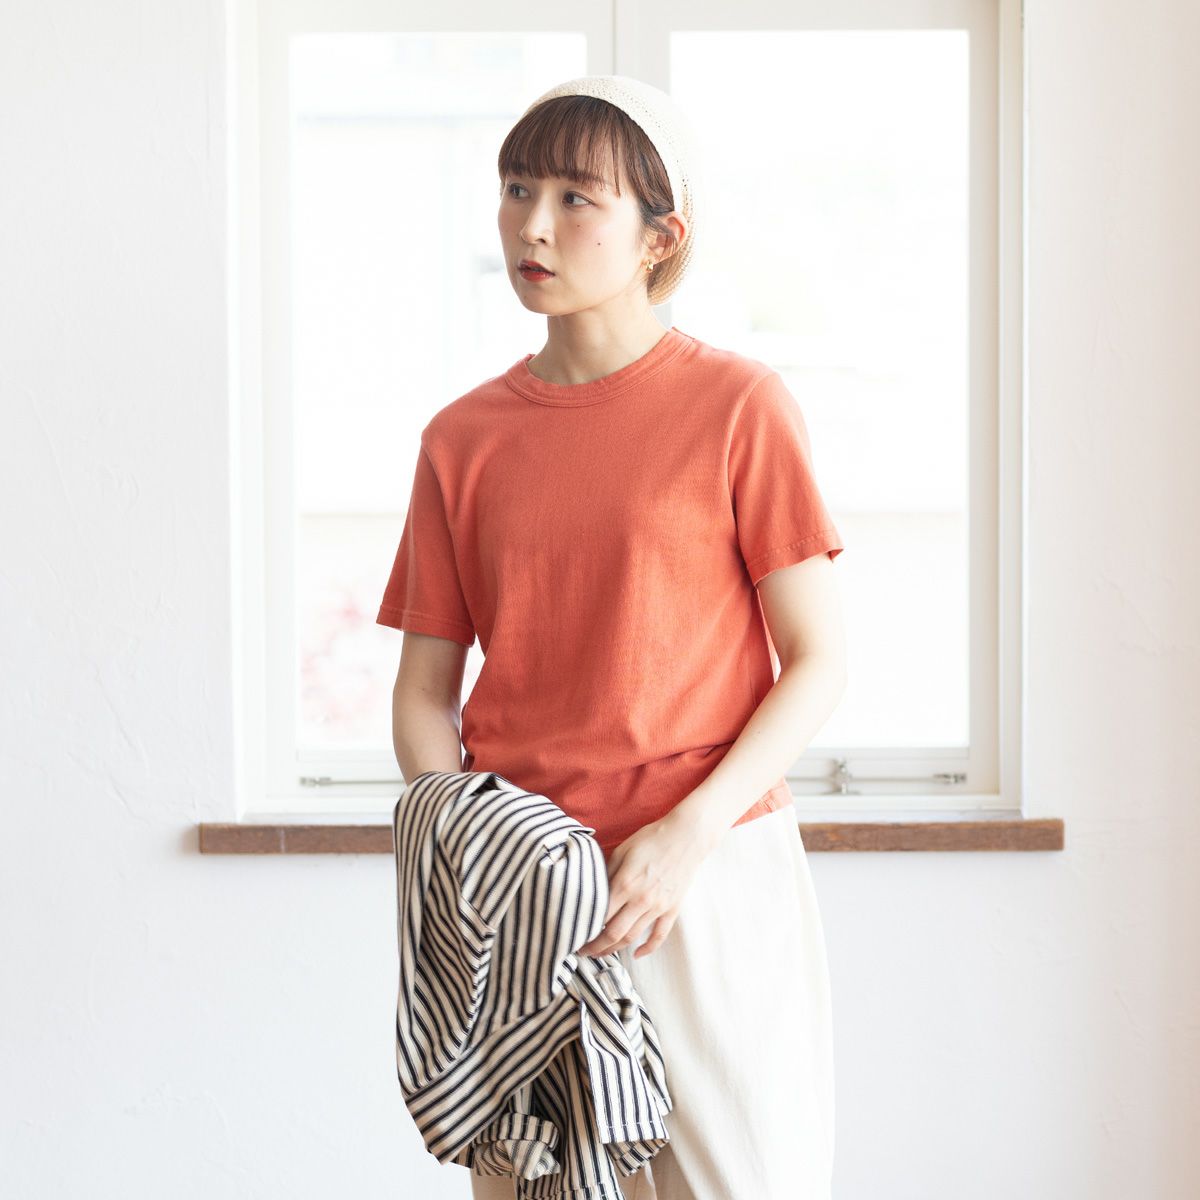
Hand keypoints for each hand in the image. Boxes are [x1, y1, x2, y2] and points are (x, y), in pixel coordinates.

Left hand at [575, 804, 717, 959]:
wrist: (686, 836)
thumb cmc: (652, 839)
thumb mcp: (622, 850)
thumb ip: (606, 872)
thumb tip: (592, 891)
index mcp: (625, 883)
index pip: (600, 916)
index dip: (586, 929)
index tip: (576, 933)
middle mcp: (641, 899)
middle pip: (614, 933)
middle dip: (596, 947)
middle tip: (584, 951)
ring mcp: (658, 906)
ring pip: (633, 937)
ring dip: (615, 949)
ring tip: (602, 953)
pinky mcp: (672, 909)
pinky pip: (660, 935)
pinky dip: (648, 948)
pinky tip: (637, 954)